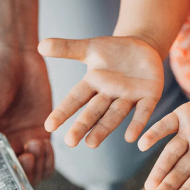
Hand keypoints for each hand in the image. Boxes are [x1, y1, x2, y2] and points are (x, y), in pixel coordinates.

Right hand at [0, 49, 53, 189]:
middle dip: (19, 183)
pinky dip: (48, 161)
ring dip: (36, 170)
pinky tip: (44, 142)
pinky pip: (45, 165)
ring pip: (29, 180)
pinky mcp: (37, 139)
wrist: (15, 55)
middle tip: (26, 159)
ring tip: (35, 145)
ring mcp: (17, 149)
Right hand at [38, 36, 163, 147]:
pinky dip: (137, 124)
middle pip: (94, 112)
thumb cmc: (113, 51)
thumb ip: (67, 48)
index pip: (76, 99)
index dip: (63, 111)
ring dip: (104, 129)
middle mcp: (109, 95)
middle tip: (70, 142)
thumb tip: (40, 45)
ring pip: (115, 115)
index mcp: (93, 84)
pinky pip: (143, 112)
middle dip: (82, 126)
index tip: (49, 126)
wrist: (143, 48)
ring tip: (91, 144)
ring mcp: (129, 97)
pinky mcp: (149, 96)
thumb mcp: (90, 48)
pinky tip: (131, 138)